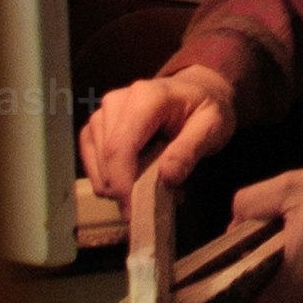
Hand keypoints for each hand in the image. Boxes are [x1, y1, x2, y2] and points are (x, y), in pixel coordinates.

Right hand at [80, 68, 233, 204]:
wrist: (196, 91)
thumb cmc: (205, 109)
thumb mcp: (212, 127)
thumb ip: (190, 150)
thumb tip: (167, 177)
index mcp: (146, 98)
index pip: (121, 146)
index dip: (121, 182)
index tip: (132, 211)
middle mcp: (117, 101)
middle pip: (106, 157)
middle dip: (120, 189)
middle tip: (145, 207)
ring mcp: (103, 111)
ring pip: (96, 161)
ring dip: (114, 184)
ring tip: (145, 186)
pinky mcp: (97, 124)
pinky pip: (90, 158)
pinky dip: (105, 176)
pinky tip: (128, 180)